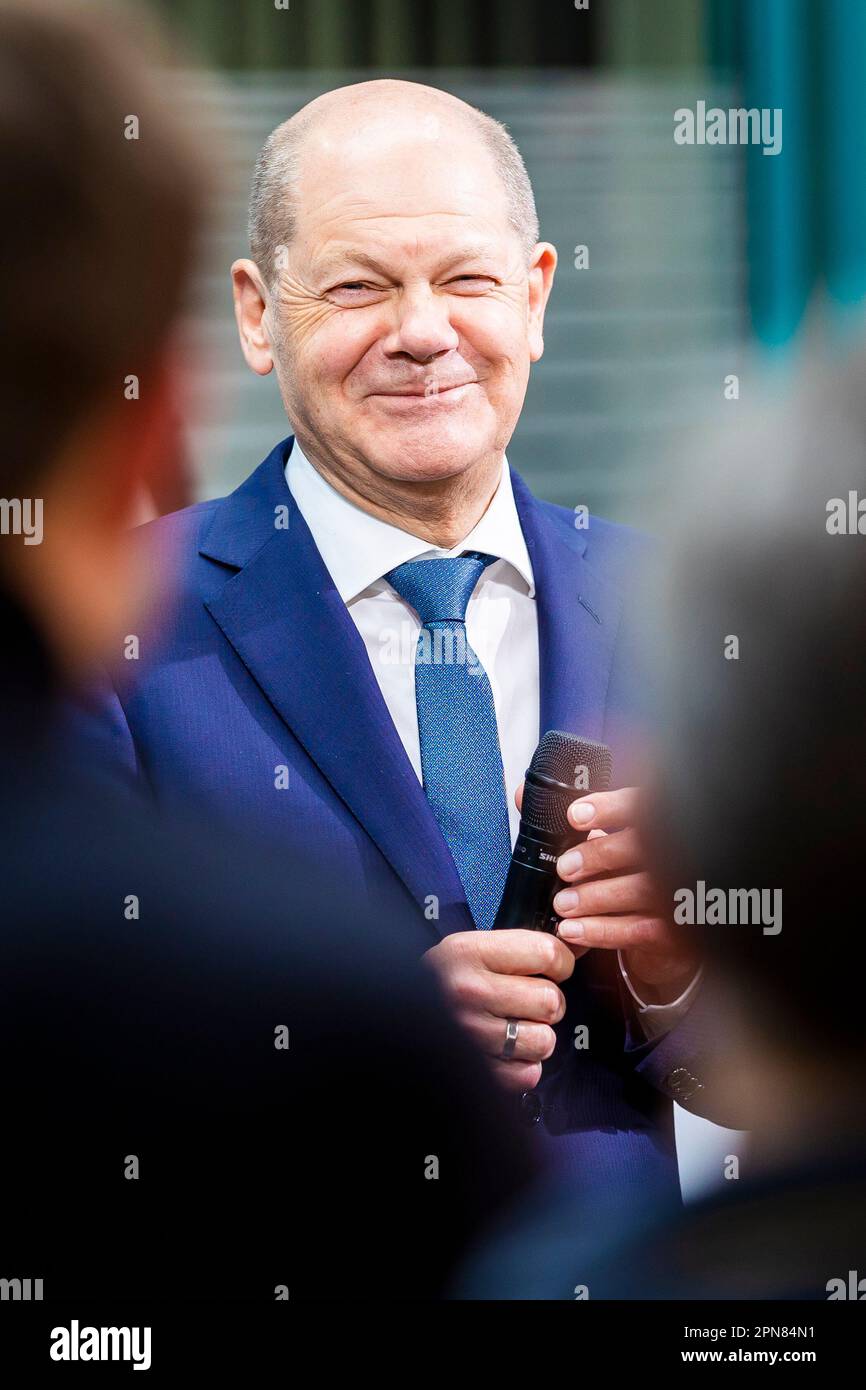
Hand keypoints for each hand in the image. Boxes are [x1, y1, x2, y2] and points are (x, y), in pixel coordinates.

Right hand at [423, 929, 574, 1091]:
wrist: (396, 1012)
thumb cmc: (442, 982)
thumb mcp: (471, 949)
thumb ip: (522, 947)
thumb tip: (579, 946)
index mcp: (468, 952)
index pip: (548, 953)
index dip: (559, 961)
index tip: (549, 967)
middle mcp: (468, 992)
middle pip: (552, 1000)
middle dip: (547, 1003)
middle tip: (526, 1001)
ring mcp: (471, 1035)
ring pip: (545, 1040)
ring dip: (535, 1036)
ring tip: (514, 1027)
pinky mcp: (477, 1070)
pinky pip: (529, 1073)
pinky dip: (523, 1066)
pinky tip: (505, 1051)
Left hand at [515, 784, 697, 1004]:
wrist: (666, 929)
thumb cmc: (629, 874)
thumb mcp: (603, 841)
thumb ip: (567, 819)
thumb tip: (525, 794)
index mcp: (656, 822)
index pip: (640, 804)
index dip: (609, 808)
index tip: (575, 816)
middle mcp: (674, 852)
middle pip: (643, 846)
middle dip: (597, 855)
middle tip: (564, 868)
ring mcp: (679, 891)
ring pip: (641, 890)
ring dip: (595, 897)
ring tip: (562, 904)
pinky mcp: (675, 930)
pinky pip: (640, 929)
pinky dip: (602, 930)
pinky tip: (573, 930)